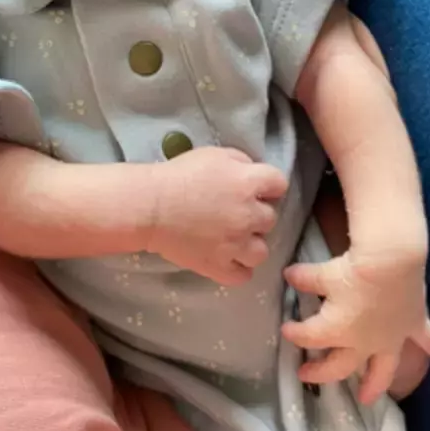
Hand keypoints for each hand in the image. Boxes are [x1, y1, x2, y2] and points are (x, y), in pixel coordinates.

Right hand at [149, 148, 287, 285]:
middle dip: (256, 214)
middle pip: (271, 219)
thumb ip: (241, 161)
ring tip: (234, 239)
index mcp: (249, 184)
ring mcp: (235, 245)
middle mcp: (249, 216)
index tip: (256, 188)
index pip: (279, 184)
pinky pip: (243, 275)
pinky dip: (238, 268)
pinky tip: (228, 259)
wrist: (150, 206)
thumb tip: (252, 172)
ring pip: (261, 251)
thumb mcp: (214, 154)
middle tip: (236, 211)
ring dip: (251, 244)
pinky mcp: (218, 266)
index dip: (268, 186)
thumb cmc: (180, 175)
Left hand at [282, 250, 429, 404]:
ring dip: (375, 383)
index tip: (285, 329)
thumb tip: (289, 276)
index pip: (309, 337)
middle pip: (341, 366)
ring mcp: (392, 336)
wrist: (393, 261)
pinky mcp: (414, 322)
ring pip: (383, 369)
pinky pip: (424, 337)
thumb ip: (305, 279)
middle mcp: (364, 342)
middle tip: (307, 375)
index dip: (295, 334)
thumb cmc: (353, 270)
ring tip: (368, 397)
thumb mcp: (322, 274)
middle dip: (323, 372)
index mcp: (338, 330)